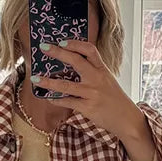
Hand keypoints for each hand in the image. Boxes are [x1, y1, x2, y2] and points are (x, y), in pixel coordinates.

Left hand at [33, 40, 161, 160]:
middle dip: (58, 53)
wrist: (126, 119)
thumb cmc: (115, 100)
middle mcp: (96, 79)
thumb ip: (93, 72)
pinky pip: (67, 102)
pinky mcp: (87, 107)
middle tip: (43, 47)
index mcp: (102, 69)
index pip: (89, 50)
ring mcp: (91, 93)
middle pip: (76, 61)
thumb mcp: (107, 81)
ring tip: (35, 78)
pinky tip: (48, 98)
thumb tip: (74, 65)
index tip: (61, 41)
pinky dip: (56, 100)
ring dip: (48, 82)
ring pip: (66, 85)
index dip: (75, 44)